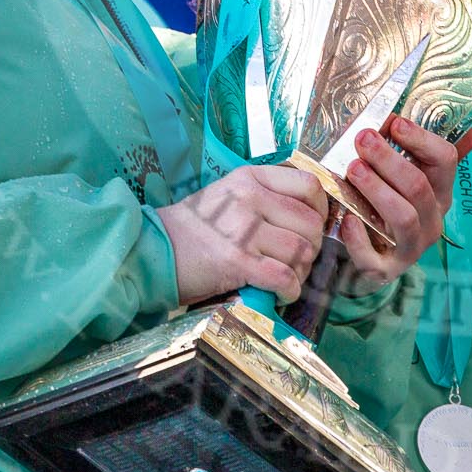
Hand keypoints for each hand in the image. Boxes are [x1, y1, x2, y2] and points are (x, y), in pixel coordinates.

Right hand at [156, 164, 329, 303]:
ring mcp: (243, 229)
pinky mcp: (236, 261)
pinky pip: (283, 277)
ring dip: (301, 272)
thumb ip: (264, 197)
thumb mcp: (228, 195)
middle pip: (310, 222)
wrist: (150, 250)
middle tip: (298, 262)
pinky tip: (279, 293)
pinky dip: (289, 290)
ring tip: (287, 278)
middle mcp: (249, 198)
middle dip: (312, 248)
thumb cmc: (192, 228)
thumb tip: (308, 218)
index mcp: (250, 178)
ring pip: (301, 251)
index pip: (308, 185)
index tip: (314, 227)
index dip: (322, 210)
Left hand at [339, 116, 471, 288]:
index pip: (446, 161)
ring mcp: (412, 248)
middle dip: (390, 160)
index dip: (422, 139)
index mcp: (442, 193)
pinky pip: (374, 258)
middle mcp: (432, 221)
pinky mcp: (386, 270)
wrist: (374, 256)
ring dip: (377, 190)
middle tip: (363, 139)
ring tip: (354, 169)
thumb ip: (430, 153)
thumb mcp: (414, 178)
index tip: (395, 122)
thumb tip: (471, 132)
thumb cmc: (393, 205)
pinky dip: (359, 239)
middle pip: (418, 187)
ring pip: (403, 217)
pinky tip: (347, 219)